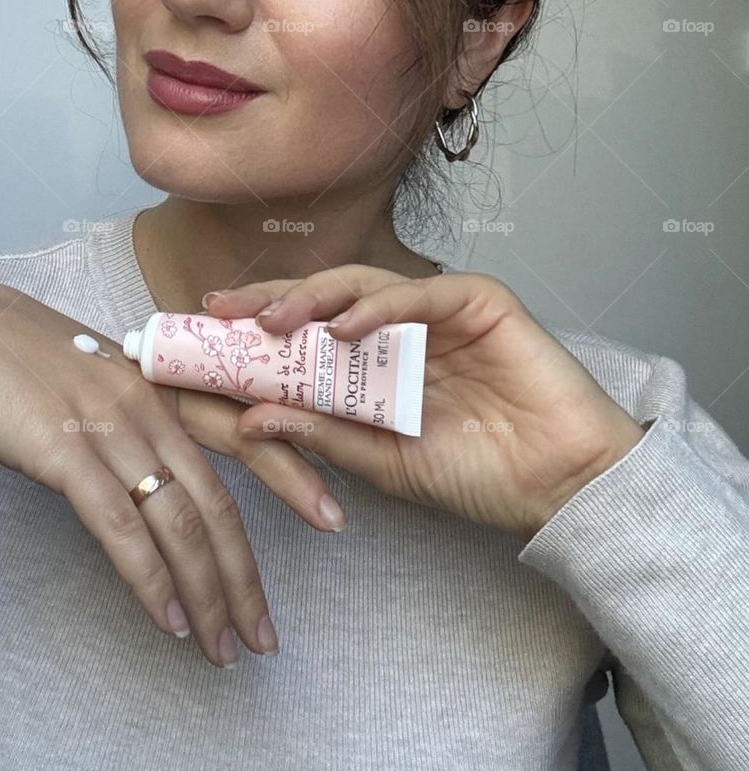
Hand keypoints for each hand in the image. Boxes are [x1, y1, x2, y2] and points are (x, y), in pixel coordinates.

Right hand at [0, 271, 338, 665]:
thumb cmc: (10, 353)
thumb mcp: (89, 372)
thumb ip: (129, 411)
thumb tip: (149, 460)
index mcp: (160, 383)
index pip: (247, 433)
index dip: (293, 479)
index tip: (331, 520)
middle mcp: (148, 405)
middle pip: (218, 501)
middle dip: (246, 576)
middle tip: (267, 634)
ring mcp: (110, 428)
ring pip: (180, 524)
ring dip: (205, 595)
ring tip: (222, 647)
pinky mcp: (66, 453)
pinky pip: (122, 530)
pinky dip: (151, 581)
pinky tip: (168, 621)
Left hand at [204, 266, 645, 542]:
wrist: (560, 485)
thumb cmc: (479, 473)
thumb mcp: (382, 459)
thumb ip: (321, 433)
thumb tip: (248, 418)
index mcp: (378, 360)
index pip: (310, 330)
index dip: (261, 325)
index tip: (210, 329)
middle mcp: (402, 327)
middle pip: (326, 298)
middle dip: (273, 301)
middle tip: (226, 311)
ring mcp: (438, 310)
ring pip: (365, 285)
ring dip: (314, 299)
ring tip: (274, 321)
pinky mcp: (478, 300)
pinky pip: (418, 294)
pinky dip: (379, 307)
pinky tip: (345, 328)